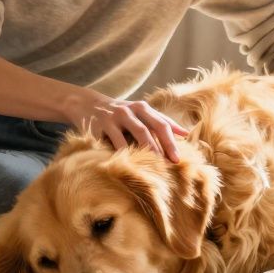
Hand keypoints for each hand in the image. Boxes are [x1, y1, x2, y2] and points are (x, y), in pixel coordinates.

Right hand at [63, 90, 188, 162]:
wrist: (87, 104)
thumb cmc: (121, 113)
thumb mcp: (140, 112)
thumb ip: (162, 121)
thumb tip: (186, 133)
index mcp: (142, 108)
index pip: (161, 125)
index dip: (170, 142)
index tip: (178, 160)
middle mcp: (128, 111)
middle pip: (147, 130)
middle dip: (158, 149)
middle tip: (166, 167)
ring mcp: (112, 118)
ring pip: (129, 137)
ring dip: (140, 153)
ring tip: (149, 168)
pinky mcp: (98, 127)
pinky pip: (110, 143)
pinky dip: (120, 154)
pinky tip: (126, 165)